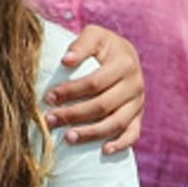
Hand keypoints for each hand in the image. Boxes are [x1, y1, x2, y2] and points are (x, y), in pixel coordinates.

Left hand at [47, 24, 147, 154]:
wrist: (125, 55)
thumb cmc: (103, 46)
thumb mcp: (94, 35)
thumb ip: (81, 44)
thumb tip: (66, 61)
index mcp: (124, 63)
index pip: (95, 82)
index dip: (71, 91)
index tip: (49, 98)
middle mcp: (135, 84)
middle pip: (103, 105)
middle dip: (74, 114)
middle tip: (50, 120)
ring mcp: (138, 102)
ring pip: (116, 123)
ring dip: (91, 133)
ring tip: (68, 138)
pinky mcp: (138, 116)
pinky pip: (133, 134)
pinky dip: (120, 144)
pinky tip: (103, 150)